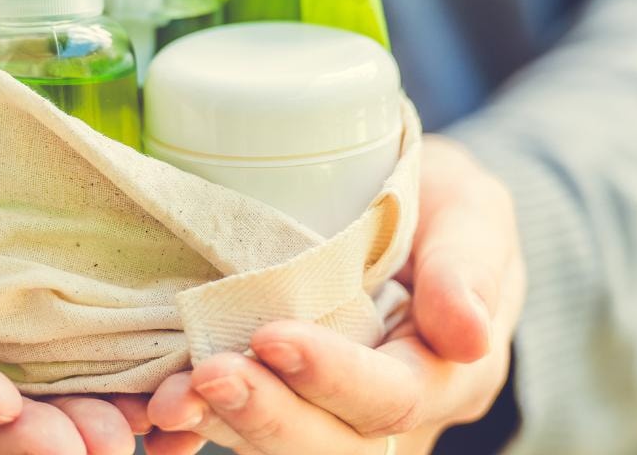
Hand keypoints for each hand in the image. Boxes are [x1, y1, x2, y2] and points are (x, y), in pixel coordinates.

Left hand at [144, 134, 526, 454]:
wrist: (410, 209)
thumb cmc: (445, 206)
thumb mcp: (474, 215)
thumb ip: (469, 265)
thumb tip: (469, 336)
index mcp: (445, 372)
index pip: (393, 396)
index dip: (333, 376)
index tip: (274, 337)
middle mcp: (390, 408)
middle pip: (334, 442)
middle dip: (269, 414)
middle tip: (208, 376)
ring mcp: (336, 408)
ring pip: (286, 443)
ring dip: (225, 425)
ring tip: (170, 400)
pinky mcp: (291, 392)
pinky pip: (248, 425)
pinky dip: (201, 429)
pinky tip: (163, 419)